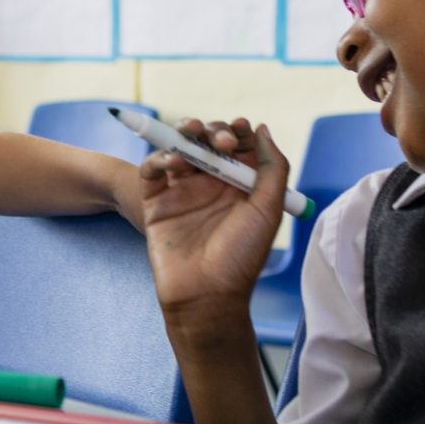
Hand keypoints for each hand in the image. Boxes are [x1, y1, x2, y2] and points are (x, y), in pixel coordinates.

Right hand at [139, 118, 287, 344]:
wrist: (206, 295)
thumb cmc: (241, 257)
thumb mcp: (268, 210)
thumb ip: (272, 168)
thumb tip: (262, 129)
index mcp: (240, 187)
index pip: (237, 147)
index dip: (237, 131)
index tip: (240, 128)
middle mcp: (211, 186)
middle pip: (207, 142)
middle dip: (213, 132)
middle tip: (221, 143)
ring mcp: (182, 191)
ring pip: (179, 147)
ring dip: (184, 133)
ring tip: (191, 132)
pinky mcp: (156, 201)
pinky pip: (152, 169)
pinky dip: (159, 156)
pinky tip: (173, 161)